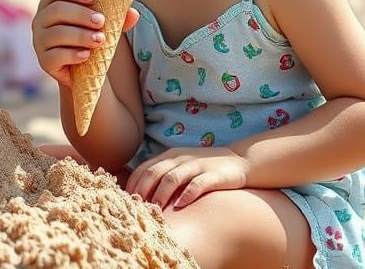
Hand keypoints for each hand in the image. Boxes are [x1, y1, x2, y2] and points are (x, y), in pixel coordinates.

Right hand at [31, 0, 138, 86]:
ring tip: (100, 40)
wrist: (83, 68)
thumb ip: (118, 16)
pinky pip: (54, 56)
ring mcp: (39, 40)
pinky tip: (86, 55)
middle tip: (101, 21)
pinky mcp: (44, 61)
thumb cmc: (91, 34)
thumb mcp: (104, 23)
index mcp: (52, 2)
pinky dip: (72, 55)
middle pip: (56, 10)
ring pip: (56, 34)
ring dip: (80, 35)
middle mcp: (41, 19)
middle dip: (80, 14)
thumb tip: (134, 13)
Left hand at [125, 147, 249, 210]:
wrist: (238, 161)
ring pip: (173, 178)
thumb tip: (138, 194)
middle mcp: (180, 158)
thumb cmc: (203, 168)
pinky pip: (197, 184)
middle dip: (143, 190)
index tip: (126, 200)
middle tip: (136, 207)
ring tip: (155, 210)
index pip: (145, 168)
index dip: (134, 184)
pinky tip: (181, 205)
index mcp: (170, 155)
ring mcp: (197, 166)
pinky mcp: (212, 175)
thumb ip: (162, 175)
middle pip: (155, 172)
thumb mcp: (180, 166)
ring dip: (161, 194)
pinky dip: (187, 195)